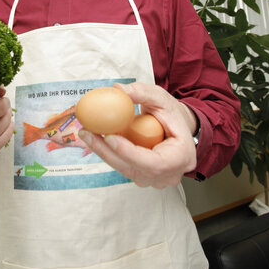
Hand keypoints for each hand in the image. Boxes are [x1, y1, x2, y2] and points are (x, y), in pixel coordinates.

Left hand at [78, 82, 196, 187]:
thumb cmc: (172, 114)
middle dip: (107, 152)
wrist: (177, 128)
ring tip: (86, 133)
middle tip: (87, 133)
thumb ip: (142, 92)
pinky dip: (108, 153)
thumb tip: (118, 89)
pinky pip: (123, 167)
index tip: (109, 137)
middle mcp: (169, 174)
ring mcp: (155, 179)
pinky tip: (94, 138)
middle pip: (134, 168)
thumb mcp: (160, 98)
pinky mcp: (143, 176)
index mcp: (182, 157)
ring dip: (103, 152)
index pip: (154, 162)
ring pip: (125, 169)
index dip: (129, 153)